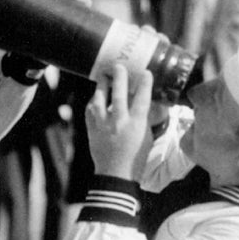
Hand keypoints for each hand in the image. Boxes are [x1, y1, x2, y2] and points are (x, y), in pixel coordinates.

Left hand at [86, 64, 154, 179]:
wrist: (116, 174)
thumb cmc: (136, 157)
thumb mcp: (147, 137)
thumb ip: (146, 119)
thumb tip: (148, 103)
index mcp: (136, 124)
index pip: (142, 98)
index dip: (144, 84)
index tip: (146, 72)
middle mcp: (119, 122)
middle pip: (119, 94)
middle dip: (119, 77)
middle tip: (118, 65)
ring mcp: (103, 125)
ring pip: (100, 99)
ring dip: (101, 85)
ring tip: (103, 75)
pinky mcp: (92, 130)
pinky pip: (90, 111)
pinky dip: (93, 102)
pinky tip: (96, 97)